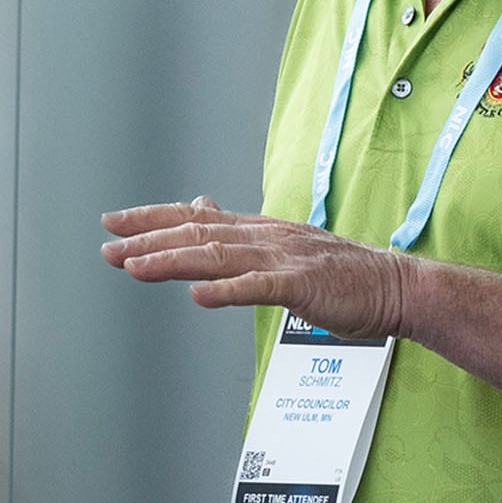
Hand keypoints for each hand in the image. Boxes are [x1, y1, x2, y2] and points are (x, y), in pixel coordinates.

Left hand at [99, 198, 416, 341]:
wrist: (394, 286)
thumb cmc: (340, 273)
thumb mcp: (283, 243)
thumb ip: (240, 230)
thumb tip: (200, 206)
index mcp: (258, 229)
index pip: (195, 219)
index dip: (152, 218)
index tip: (114, 223)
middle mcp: (264, 237)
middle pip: (196, 234)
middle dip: (147, 239)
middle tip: (107, 246)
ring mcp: (283, 259)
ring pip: (217, 257)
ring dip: (172, 262)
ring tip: (135, 267)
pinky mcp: (302, 286)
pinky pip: (258, 288)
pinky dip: (226, 291)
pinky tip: (198, 296)